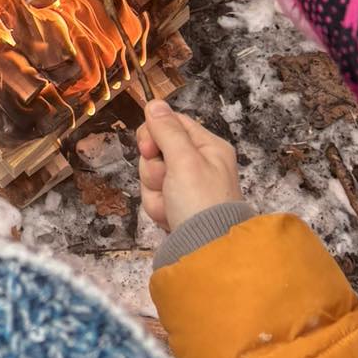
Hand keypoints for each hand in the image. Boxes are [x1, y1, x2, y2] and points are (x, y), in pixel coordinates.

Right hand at [136, 100, 240, 231]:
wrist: (207, 254)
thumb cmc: (201, 204)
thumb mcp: (184, 161)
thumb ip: (167, 131)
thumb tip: (155, 102)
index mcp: (208, 147)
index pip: (172, 123)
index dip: (154, 134)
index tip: (148, 149)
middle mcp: (199, 164)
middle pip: (157, 150)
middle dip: (153, 169)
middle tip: (166, 182)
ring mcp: (188, 187)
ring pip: (152, 175)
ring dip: (154, 191)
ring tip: (170, 205)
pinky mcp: (179, 207)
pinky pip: (155, 196)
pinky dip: (158, 207)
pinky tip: (170, 217)